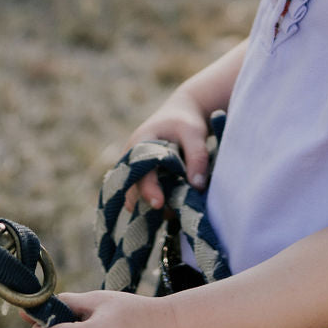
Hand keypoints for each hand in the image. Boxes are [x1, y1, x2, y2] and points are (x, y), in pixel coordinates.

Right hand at [125, 90, 211, 209]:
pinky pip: (144, 199)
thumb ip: (197, 157)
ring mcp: (133, 172)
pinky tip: (173, 205)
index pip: (138, 171)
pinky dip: (159, 204)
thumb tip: (197, 186)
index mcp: (139, 145)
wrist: (179, 116)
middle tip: (172, 212)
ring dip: (155, 207)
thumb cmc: (185, 122)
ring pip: (138, 199)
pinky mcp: (141, 181)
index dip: (148, 189)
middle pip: (133, 191)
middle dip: (150, 204)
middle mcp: (130, 161)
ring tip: (176, 207)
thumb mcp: (194, 133)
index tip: (159, 204)